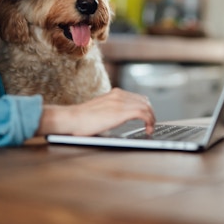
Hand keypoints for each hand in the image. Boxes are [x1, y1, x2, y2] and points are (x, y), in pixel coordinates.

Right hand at [36, 88, 154, 135]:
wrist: (71, 119)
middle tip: (151, 126)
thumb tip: (117, 119)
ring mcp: (120, 102)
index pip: (138, 97)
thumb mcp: (100, 110)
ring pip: (146, 107)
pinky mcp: (120, 111)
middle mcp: (119, 94)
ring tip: (150, 129)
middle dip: (151, 114)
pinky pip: (143, 113)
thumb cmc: (81, 120)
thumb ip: (110, 111)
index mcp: (114, 93)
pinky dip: (149, 121)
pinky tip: (147, 130)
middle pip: (145, 101)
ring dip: (152, 118)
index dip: (146, 109)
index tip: (147, 119)